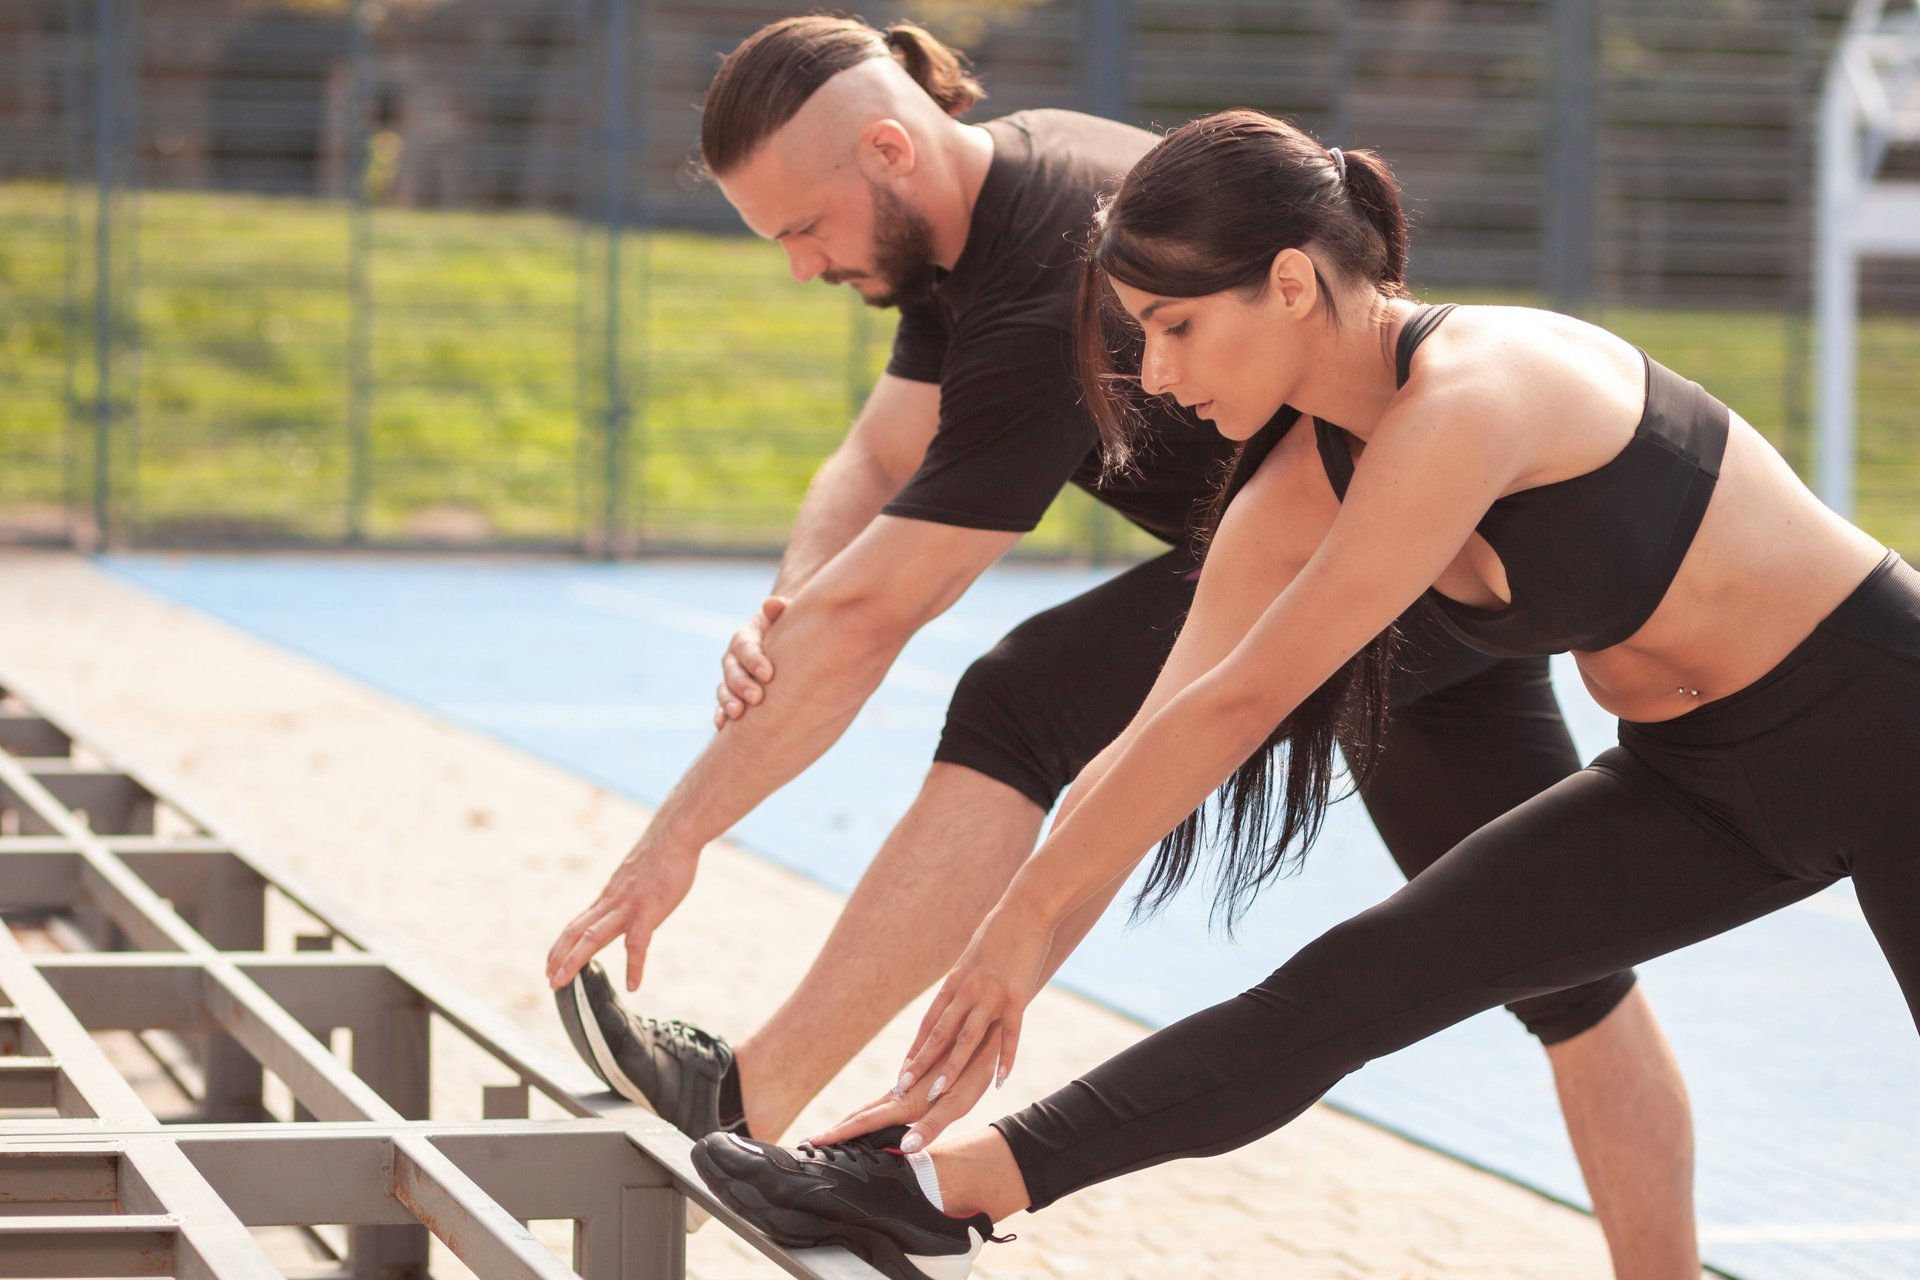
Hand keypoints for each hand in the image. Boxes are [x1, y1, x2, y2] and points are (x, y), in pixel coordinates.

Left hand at [545, 841, 697, 990]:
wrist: (674, 835)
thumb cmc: (661, 856)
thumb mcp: (636, 879)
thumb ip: (628, 895)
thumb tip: (628, 904)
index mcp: (609, 898)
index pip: (577, 925)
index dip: (561, 947)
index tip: (552, 965)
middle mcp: (612, 903)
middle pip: (576, 932)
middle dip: (559, 957)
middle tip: (550, 981)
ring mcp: (628, 906)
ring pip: (593, 936)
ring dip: (574, 960)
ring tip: (561, 983)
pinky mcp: (649, 910)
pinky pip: (637, 943)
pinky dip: (634, 966)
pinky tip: (634, 985)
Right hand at [715, 596, 788, 727]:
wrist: (783, 643)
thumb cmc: (787, 630)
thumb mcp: (784, 617)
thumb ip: (779, 610)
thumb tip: (773, 604)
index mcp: (746, 637)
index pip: (746, 647)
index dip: (755, 660)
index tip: (769, 673)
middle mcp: (734, 658)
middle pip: (732, 671)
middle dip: (742, 685)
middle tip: (757, 697)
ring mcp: (731, 679)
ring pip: (724, 690)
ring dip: (728, 702)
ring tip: (738, 714)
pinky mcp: (732, 696)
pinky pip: (722, 707)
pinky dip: (721, 716)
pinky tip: (722, 727)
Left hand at [811, 893, 1056, 1152]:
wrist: (1025, 908)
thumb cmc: (1000, 931)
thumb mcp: (972, 958)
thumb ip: (963, 983)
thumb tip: (955, 1000)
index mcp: (954, 983)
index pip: (928, 1024)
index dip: (915, 1051)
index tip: (902, 1075)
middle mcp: (967, 991)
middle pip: (940, 1034)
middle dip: (921, 1064)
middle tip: (902, 1091)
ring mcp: (991, 995)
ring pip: (966, 1038)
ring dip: (951, 1067)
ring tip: (938, 1094)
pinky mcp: (1016, 996)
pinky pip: (1010, 1034)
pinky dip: (1005, 1059)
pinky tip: (1001, 1081)